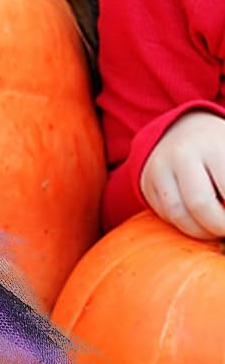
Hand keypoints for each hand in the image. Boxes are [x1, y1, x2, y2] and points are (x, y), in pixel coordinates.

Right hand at [139, 110, 224, 238]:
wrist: (182, 130)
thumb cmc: (222, 149)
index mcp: (212, 146)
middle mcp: (180, 154)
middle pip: (201, 205)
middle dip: (222, 227)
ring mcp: (159, 168)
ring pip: (179, 216)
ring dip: (204, 232)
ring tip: (219, 228)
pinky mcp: (146, 182)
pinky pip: (166, 216)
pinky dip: (187, 226)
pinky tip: (201, 221)